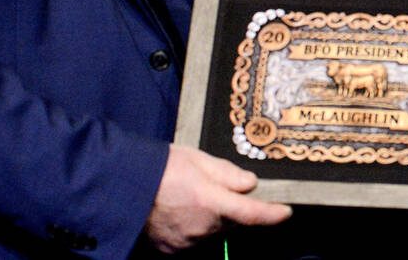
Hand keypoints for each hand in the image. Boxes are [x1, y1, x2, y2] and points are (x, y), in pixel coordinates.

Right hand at [144, 144, 291, 252]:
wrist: (122, 186)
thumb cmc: (159, 166)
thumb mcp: (196, 158)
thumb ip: (226, 172)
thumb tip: (250, 184)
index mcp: (211, 201)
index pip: (252, 213)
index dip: (272, 214)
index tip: (285, 212)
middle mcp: (203, 227)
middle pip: (230, 221)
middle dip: (230, 207)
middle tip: (210, 186)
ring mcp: (187, 241)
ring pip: (211, 230)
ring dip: (209, 216)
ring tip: (186, 194)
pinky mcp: (172, 249)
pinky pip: (191, 238)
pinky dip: (191, 226)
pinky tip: (176, 209)